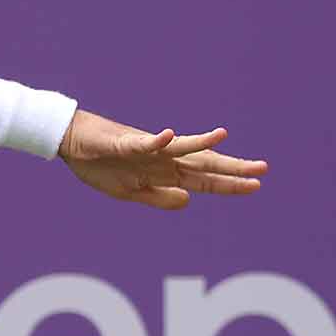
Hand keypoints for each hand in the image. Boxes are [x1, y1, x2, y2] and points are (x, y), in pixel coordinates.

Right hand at [58, 110, 267, 209]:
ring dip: (202, 143)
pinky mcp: (126, 142)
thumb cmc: (100, 165)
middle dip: (230, 167)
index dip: (228, 184)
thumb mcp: (130, 193)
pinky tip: (170, 135)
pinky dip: (156, 140)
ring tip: (223, 136)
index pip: (203, 180)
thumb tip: (188, 200)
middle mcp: (162, 159)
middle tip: (262, 169)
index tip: (256, 186)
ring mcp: (147, 149)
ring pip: (180, 147)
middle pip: (201, 164)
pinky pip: (143, 141)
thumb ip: (158, 197)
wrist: (73, 144)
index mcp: (164, 173)